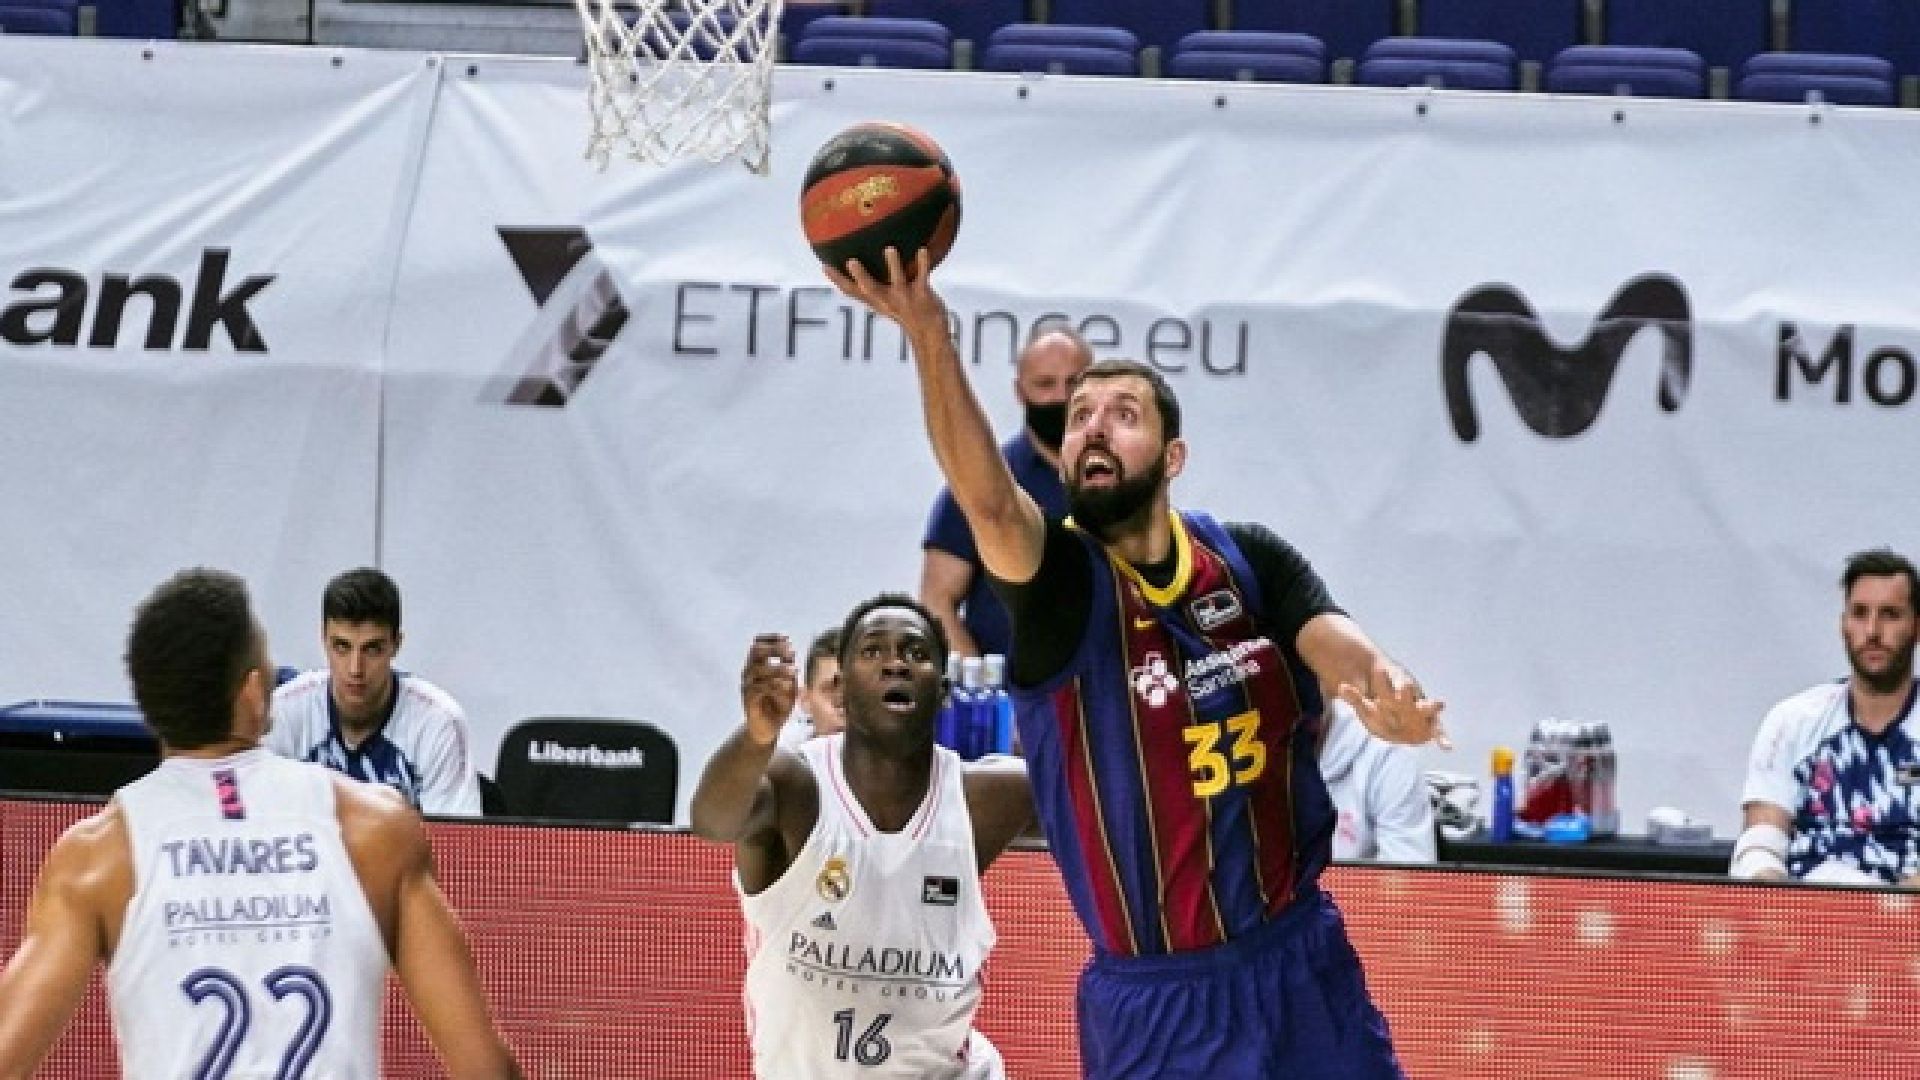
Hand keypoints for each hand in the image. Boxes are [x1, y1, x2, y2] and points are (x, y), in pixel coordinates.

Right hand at [741, 634, 797, 746]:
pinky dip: (773, 684)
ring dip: (778, 667)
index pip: (758, 643)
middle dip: (774, 648)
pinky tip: (786, 686)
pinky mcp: (748, 699)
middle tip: (790, 652)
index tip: (787, 638)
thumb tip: (791, 654)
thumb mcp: (789, 685)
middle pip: (755, 651)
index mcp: (757, 666)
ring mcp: (747, 685)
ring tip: (794, 670)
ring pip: (757, 669)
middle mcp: (749, 673)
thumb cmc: (778, 704)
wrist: (768, 729)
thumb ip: (789, 671)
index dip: (771, 638)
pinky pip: (758, 688)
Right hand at [823, 247, 948, 339]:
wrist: (929, 332)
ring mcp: (904, 297)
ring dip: (893, 264)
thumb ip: (873, 289)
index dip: (837, 280)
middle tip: (850, 261)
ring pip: (897, 279)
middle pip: (869, 288)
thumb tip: (859, 268)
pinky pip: (922, 276)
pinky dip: (923, 263)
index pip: (852, 291)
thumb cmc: (905, 314)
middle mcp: (887, 300)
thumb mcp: (884, 304)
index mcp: (876, 301)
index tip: (824, 266)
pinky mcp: (922, 294)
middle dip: (860, 276)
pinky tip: (922, 250)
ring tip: (889, 249)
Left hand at [1338, 664, 1448, 748]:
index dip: (1391, 682)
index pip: (1394, 683)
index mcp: (1395, 690)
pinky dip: (1443, 738)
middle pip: (1410, 694)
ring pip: (1427, 708)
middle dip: (1408, 691)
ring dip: (1433, 705)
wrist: (1396, 721)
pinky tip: (1447, 746)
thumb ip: (1356, 697)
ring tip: (1440, 703)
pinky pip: (1438, 731)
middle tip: (1406, 689)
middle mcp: (1410, 699)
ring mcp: (1422, 711)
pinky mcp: (1430, 726)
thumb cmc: (1380, 710)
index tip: (1389, 680)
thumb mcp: (1366, 706)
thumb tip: (1340, 687)